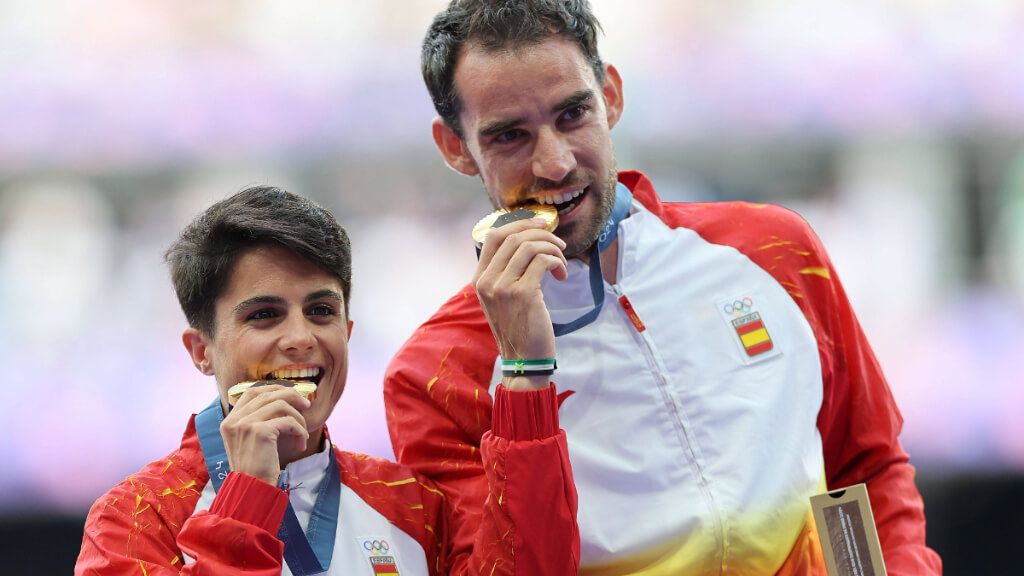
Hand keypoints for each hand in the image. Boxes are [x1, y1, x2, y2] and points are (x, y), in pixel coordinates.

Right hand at [219, 385, 310, 484]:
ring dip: (298, 417)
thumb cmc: (255, 468)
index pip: (252, 391)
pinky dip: (299, 430)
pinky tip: (300, 444)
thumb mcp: (250, 441)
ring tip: (302, 433)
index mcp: (229, 421)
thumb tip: (283, 400)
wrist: (251, 489)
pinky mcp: (260, 432)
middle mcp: (234, 420)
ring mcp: (246, 424)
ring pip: (281, 405)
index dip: (273, 388)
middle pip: (268, 394)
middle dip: (291, 396)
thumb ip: (257, 421)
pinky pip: (288, 421)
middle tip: (306, 405)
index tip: (290, 394)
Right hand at [474, 217, 566, 388]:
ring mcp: (503, 287)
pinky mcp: (523, 293)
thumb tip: (527, 241)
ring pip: (529, 246)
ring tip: (562, 262)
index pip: (493, 235)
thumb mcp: (502, 299)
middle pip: (513, 236)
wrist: (524, 360)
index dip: (519, 223)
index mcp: (479, 279)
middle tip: (559, 243)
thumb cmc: (519, 328)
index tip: (541, 223)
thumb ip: (505, 272)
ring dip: (552, 248)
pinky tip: (561, 274)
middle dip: (541, 233)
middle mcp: (487, 281)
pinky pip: (542, 261)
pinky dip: (556, 261)